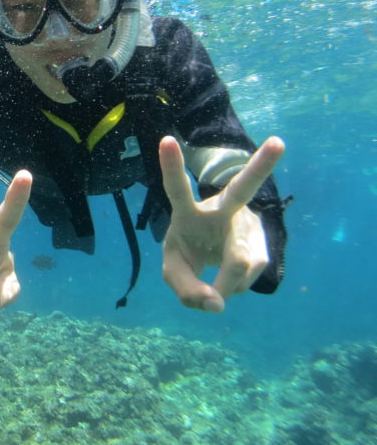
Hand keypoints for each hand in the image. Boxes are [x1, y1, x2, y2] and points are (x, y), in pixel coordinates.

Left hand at [159, 135, 284, 312]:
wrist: (213, 251)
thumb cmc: (188, 250)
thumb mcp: (174, 269)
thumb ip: (185, 290)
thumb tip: (217, 305)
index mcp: (188, 211)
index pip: (177, 188)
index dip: (171, 166)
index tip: (165, 139)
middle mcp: (223, 210)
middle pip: (242, 189)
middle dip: (261, 166)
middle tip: (279, 143)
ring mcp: (248, 225)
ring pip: (240, 262)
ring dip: (226, 286)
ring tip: (216, 289)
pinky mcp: (264, 245)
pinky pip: (249, 277)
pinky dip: (235, 288)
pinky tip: (231, 279)